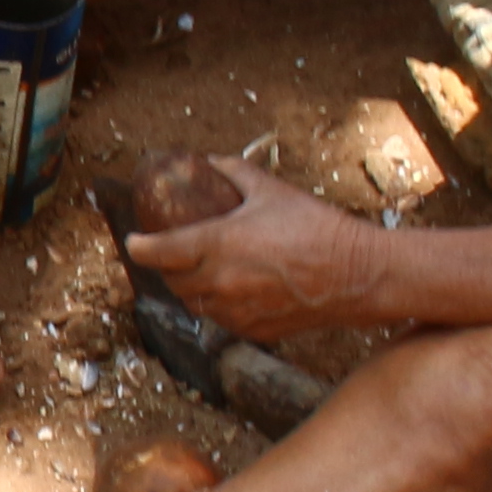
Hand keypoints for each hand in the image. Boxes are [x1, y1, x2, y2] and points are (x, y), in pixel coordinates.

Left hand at [124, 158, 389, 341]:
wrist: (358, 274)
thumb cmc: (317, 227)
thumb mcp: (273, 190)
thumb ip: (235, 173)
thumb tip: (212, 162)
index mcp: (218, 243)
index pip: (161, 251)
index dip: (140, 247)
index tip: (133, 243)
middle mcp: (221, 281)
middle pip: (173, 280)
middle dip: (167, 267)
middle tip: (171, 253)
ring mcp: (236, 310)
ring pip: (196, 304)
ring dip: (192, 288)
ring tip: (200, 271)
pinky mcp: (254, 329)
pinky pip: (223, 320)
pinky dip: (219, 306)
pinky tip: (231, 291)